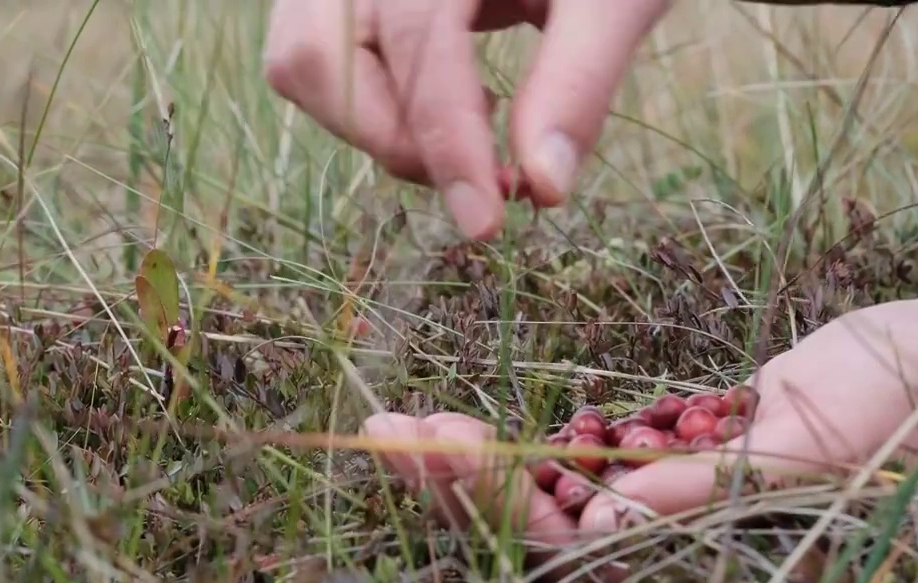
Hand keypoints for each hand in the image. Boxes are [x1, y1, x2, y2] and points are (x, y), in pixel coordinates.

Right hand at [263, 0, 670, 238]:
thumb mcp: (613, 4)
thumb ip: (578, 83)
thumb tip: (543, 187)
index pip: (418, 51)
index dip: (450, 147)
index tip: (485, 225)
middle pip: (320, 61)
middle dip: (401, 141)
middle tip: (488, 177)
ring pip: (304, 69)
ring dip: (382, 130)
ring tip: (469, 133)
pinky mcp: (341, 3)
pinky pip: (313, 65)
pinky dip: (372, 110)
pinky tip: (444, 104)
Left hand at [361, 292, 917, 579]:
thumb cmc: (896, 409)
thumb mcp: (809, 449)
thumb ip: (712, 490)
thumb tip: (606, 524)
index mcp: (698, 549)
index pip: (570, 544)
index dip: (492, 500)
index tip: (433, 446)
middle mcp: (670, 534)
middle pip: (536, 525)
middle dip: (456, 482)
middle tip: (381, 434)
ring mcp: (663, 493)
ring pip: (545, 494)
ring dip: (475, 463)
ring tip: (402, 428)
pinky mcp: (667, 450)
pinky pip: (581, 460)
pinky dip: (525, 444)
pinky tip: (467, 428)